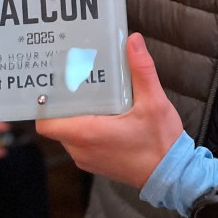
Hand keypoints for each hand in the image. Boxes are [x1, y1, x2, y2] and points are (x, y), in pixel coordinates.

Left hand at [36, 33, 182, 189]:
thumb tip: (133, 41)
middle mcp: (81, 149)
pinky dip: (84, 127)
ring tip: (88, 93)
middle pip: (57, 124)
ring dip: (75, 115)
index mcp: (88, 134)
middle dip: (63, 103)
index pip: (47, 124)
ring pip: (68, 133)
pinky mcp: (96, 163)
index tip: (53, 86)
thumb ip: (142, 70)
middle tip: (72, 81)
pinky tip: (102, 111)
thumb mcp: (154, 102)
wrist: (172, 177)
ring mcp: (87, 159)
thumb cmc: (161, 143)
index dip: (44, 105)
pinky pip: (80, 142)